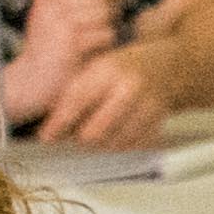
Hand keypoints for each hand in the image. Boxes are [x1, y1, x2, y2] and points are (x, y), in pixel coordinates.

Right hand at [20, 0, 123, 65]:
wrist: (31, 80)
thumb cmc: (50, 50)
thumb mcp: (56, 17)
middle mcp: (52, 4)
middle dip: (111, 4)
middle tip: (110, 18)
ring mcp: (60, 21)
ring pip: (105, 11)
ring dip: (109, 25)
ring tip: (98, 36)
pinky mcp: (72, 41)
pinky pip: (105, 33)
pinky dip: (105, 43)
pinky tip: (95, 49)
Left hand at [29, 44, 172, 150]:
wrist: (167, 66)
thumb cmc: (122, 67)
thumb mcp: (96, 67)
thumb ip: (74, 93)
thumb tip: (52, 126)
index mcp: (107, 71)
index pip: (77, 102)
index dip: (59, 124)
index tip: (46, 137)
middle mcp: (129, 89)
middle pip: (95, 132)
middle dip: (80, 138)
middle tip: (75, 134)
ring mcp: (147, 107)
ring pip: (114, 144)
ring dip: (101, 144)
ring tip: (97, 133)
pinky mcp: (159, 122)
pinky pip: (133, 147)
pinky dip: (121, 146)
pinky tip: (116, 136)